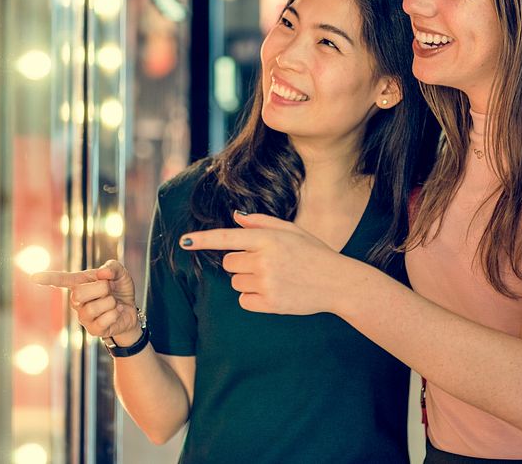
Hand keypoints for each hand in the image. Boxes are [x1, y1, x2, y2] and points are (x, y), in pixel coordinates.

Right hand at [32, 259, 139, 342]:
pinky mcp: (93, 330)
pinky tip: (116, 313)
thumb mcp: (120, 273)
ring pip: (93, 307)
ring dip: (110, 302)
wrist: (131, 310)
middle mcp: (77, 300)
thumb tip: (102, 273)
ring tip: (113, 302)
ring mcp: (83, 316)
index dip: (48, 278)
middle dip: (101, 288)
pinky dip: (115, 313)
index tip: (34, 277)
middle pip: (79, 293)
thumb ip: (112, 267)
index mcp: (80, 283)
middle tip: (109, 289)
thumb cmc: (119, 289)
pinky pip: (104, 320)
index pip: (62, 280)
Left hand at [179, 211, 347, 314]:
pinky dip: (253, 298)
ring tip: (274, 278)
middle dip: (241, 263)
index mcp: (268, 238)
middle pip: (228, 263)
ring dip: (248, 281)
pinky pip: (244, 300)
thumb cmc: (313, 253)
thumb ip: (261, 222)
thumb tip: (235, 217)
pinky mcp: (270, 303)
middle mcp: (264, 259)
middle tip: (266, 264)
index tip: (184, 241)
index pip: (227, 237)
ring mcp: (266, 282)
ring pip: (235, 282)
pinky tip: (273, 292)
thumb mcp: (291, 230)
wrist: (337, 281)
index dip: (203, 239)